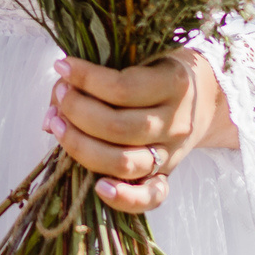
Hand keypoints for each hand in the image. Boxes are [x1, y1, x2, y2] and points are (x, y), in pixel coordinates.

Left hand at [45, 49, 237, 215]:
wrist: (206, 96)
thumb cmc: (159, 70)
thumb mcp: (141, 57)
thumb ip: (97, 77)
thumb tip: (48, 117)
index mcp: (173, 84)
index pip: (122, 88)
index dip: (85, 79)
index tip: (62, 67)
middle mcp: (175, 122)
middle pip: (117, 127)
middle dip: (76, 111)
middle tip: (60, 97)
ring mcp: (172, 152)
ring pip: (124, 162)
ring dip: (81, 146)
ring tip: (56, 126)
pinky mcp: (168, 175)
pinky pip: (150, 197)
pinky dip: (123, 197)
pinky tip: (98, 186)